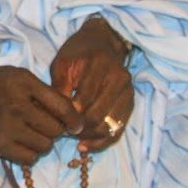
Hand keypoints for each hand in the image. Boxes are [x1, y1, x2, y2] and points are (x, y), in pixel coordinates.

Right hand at [0, 66, 82, 163]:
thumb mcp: (18, 76)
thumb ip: (45, 92)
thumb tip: (75, 113)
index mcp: (25, 84)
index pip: (62, 107)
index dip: (74, 120)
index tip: (76, 125)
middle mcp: (17, 105)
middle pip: (55, 129)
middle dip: (56, 130)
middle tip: (46, 127)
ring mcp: (7, 127)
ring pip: (45, 146)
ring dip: (44, 143)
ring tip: (33, 135)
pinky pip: (29, 158)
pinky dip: (31, 154)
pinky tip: (24, 145)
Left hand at [51, 17, 134, 154]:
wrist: (102, 42)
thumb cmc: (77, 54)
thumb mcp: (62, 63)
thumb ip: (59, 87)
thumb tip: (57, 116)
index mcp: (100, 65)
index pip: (84, 100)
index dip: (69, 115)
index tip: (57, 122)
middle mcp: (119, 78)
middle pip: (97, 116)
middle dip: (79, 128)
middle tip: (63, 131)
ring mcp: (128, 91)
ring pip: (108, 126)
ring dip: (89, 136)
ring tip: (73, 137)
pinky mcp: (130, 102)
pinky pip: (118, 129)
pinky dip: (101, 141)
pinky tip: (85, 145)